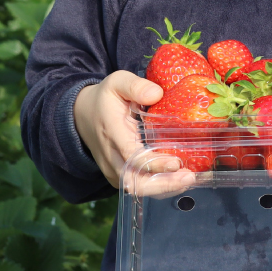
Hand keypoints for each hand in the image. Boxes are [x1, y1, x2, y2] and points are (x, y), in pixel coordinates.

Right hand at [73, 71, 193, 196]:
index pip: (131, 155)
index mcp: (112, 131)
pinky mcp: (116, 176)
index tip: (176, 163)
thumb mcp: (117, 82)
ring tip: (187, 181)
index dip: (154, 163)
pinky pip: (137, 187)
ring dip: (163, 188)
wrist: (82, 115)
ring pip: (137, 188)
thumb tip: (156, 94)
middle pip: (135, 181)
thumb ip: (135, 86)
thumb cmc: (105, 99)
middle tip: (189, 178)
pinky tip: (177, 182)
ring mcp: (112, 168)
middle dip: (163, 184)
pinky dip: (157, 188)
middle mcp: (110, 155)